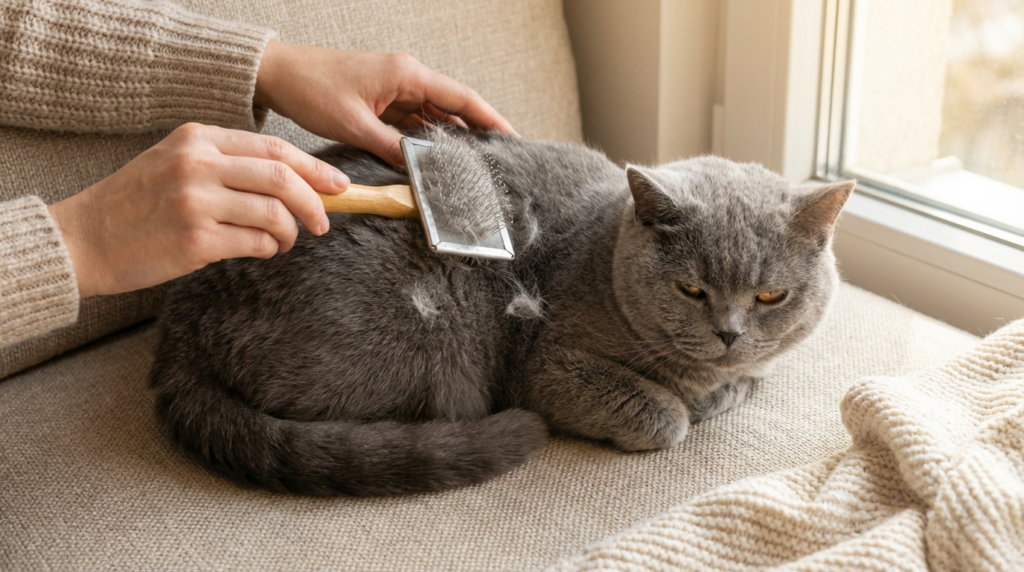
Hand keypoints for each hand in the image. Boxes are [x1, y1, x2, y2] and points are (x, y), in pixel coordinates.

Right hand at [47, 123, 348, 297]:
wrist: (84, 239)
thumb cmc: (136, 203)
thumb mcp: (175, 161)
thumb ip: (227, 162)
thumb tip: (296, 177)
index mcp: (197, 138)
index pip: (274, 148)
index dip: (313, 168)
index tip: (338, 185)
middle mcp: (197, 164)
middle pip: (282, 177)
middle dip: (314, 201)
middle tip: (324, 221)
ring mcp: (195, 202)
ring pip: (275, 213)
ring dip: (291, 231)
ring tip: (285, 240)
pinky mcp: (195, 240)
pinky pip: (256, 243)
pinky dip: (269, 248)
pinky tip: (262, 250)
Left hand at [253, 42, 518, 166]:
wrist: (277, 73)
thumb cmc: (311, 88)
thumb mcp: (353, 124)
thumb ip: (390, 148)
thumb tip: (419, 171)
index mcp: (406, 74)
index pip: (461, 97)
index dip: (490, 120)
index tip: (513, 139)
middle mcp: (406, 78)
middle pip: (454, 108)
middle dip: (477, 134)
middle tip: (498, 161)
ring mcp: (395, 90)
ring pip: (434, 118)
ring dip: (450, 141)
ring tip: (472, 167)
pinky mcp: (382, 101)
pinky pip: (413, 123)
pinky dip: (425, 141)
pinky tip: (435, 161)